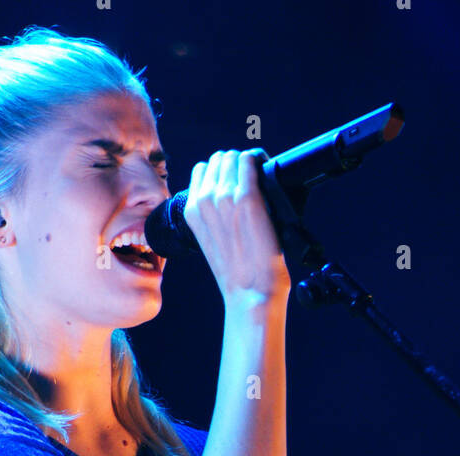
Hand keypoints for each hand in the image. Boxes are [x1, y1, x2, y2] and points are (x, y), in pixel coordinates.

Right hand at [183, 149, 291, 302]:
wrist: (251, 293)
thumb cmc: (238, 273)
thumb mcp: (211, 241)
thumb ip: (213, 215)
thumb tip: (228, 193)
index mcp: (192, 210)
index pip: (203, 170)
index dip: (221, 173)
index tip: (236, 182)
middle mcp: (204, 200)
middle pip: (219, 159)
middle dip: (236, 166)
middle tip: (252, 181)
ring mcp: (225, 197)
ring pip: (234, 157)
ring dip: (249, 163)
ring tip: (260, 179)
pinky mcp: (248, 198)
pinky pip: (250, 161)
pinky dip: (260, 164)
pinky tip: (268, 174)